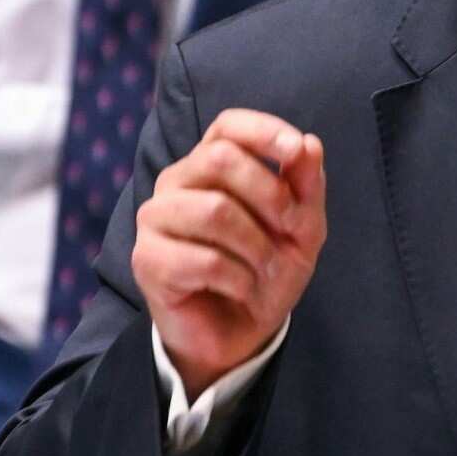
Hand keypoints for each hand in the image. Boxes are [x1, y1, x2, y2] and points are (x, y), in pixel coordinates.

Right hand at [131, 109, 327, 401]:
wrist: (243, 330)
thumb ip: (307, 183)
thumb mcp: (303, 225)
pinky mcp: (147, 259)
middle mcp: (178, 181)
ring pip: (214, 210)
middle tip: (291, 230)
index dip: (264, 131)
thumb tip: (309, 144)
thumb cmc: (270, 266)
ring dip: (257, 245)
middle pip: (220, 158)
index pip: (229, 125)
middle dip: (270, 195)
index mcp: (213, 161)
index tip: (295, 151)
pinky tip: (241, 288)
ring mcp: (156, 218)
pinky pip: (203, 259)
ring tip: (265, 267)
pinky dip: (238, 278)